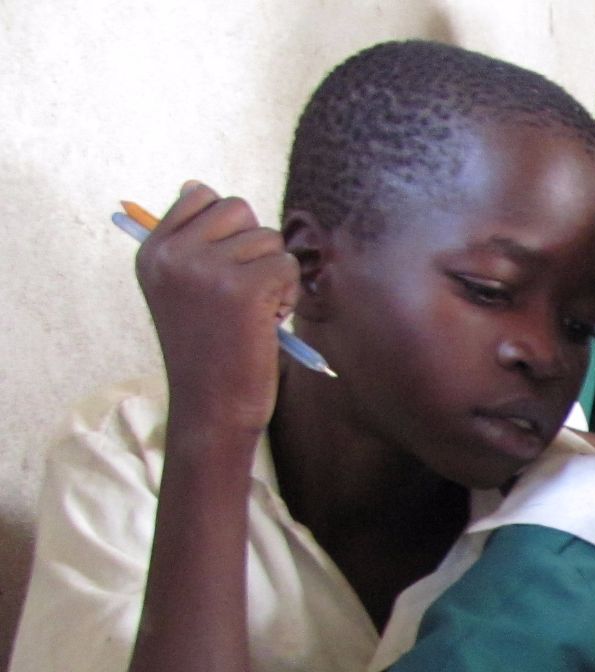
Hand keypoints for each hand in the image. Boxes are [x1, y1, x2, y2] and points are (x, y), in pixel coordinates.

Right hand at [136, 182, 297, 435]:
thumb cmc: (208, 352)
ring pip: (269, 238)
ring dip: (274, 276)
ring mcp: (207, 269)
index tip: (225, 268)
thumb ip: (189, 242)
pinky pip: (288, 266)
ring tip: (253, 315)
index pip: (198, 193)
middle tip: (243, 295)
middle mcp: (173, 254)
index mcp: (152, 251)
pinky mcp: (245, 288)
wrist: (212, 408)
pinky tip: (268, 324)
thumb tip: (197, 186)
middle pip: (239, 209)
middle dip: (254, 248)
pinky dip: (288, 295)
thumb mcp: (180, 290)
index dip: (228, 227)